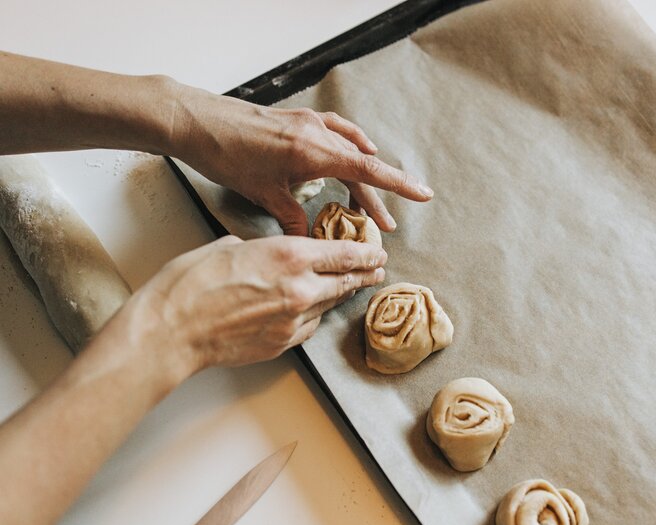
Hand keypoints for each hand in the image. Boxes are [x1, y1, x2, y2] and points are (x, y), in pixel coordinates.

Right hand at [135, 235, 385, 374]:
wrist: (172, 330)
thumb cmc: (190, 284)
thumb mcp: (228, 246)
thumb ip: (259, 250)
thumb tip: (264, 255)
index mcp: (289, 256)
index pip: (344, 253)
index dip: (365, 253)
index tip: (377, 252)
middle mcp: (301, 288)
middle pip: (346, 280)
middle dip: (365, 274)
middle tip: (378, 270)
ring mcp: (294, 319)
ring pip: (330, 304)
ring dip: (342, 294)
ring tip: (351, 287)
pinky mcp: (283, 343)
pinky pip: (309, 325)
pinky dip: (314, 315)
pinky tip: (312, 309)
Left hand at [170, 85, 433, 234]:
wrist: (197, 122)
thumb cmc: (226, 155)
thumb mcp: (263, 193)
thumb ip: (293, 216)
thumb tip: (310, 239)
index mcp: (313, 151)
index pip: (367, 170)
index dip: (398, 185)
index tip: (423, 195)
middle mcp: (317, 133)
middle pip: (360, 167)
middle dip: (375, 198)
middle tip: (385, 227)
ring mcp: (308, 123)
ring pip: (348, 152)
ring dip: (360, 178)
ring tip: (366, 206)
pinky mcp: (298, 120)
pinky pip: (336, 132)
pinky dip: (348, 147)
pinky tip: (353, 154)